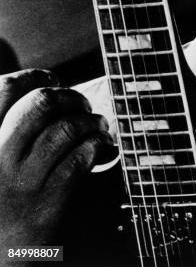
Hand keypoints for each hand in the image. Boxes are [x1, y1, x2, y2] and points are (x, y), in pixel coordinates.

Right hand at [0, 69, 111, 258]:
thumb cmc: (0, 195)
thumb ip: (10, 125)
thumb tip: (47, 85)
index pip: (6, 88)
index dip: (35, 77)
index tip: (53, 79)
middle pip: (41, 102)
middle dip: (70, 97)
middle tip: (81, 106)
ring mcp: (22, 181)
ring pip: (66, 129)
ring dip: (90, 122)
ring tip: (97, 127)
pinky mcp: (47, 203)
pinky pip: (79, 160)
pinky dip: (97, 147)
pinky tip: (101, 149)